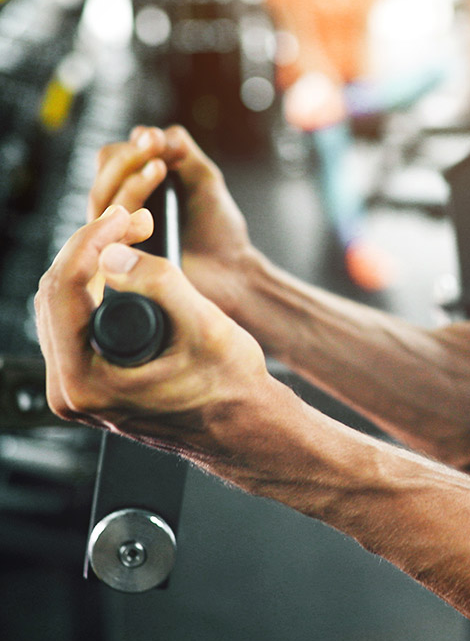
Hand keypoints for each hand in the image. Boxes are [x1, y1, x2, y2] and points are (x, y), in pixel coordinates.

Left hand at [36, 205, 269, 460]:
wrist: (242, 425)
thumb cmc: (231, 389)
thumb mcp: (206, 328)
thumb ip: (160, 284)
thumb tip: (112, 252)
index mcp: (88, 382)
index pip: (64, 290)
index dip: (92, 241)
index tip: (123, 216)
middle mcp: (71, 390)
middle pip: (56, 294)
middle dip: (93, 248)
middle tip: (133, 221)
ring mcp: (76, 387)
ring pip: (63, 305)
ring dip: (94, 265)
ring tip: (132, 238)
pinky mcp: (88, 379)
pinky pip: (76, 322)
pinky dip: (99, 289)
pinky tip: (126, 269)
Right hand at [90, 125, 258, 319]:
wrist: (231, 271)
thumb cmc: (218, 229)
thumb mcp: (204, 180)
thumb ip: (182, 151)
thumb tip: (151, 132)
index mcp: (135, 188)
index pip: (112, 158)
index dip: (132, 147)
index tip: (156, 139)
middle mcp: (120, 209)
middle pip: (102, 175)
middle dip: (128, 159)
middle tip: (156, 151)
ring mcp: (117, 236)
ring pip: (102, 201)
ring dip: (130, 181)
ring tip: (159, 169)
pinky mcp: (119, 263)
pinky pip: (109, 237)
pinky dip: (125, 218)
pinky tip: (146, 211)